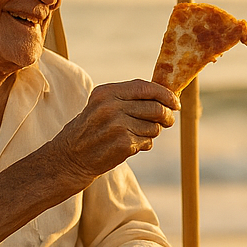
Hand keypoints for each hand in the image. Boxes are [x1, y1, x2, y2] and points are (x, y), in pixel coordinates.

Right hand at [54, 80, 178, 185]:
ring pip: (154, 127)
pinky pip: (148, 142)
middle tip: (168, 121)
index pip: (145, 88)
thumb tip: (165, 96)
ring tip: (137, 135)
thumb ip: (128, 98)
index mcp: (106, 92)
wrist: (70, 158)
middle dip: (166, 116)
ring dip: (152, 132)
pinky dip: (145, 144)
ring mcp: (117, 126)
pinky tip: (131, 146)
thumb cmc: (91, 130)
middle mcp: (111, 107)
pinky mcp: (123, 144)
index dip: (165, 94)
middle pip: (155, 108)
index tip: (175, 102)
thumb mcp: (102, 105)